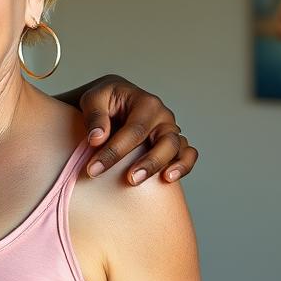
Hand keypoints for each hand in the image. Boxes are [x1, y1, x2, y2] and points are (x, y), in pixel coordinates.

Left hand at [76, 75, 197, 184]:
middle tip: (130, 179)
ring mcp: (169, 131)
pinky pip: (187, 155)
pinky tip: (167, 179)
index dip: (115, 151)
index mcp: (146, 103)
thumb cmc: (104, 101)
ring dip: (164, 166)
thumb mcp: (93, 100)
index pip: (134, 130)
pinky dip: (183, 166)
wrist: (112, 103)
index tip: (94, 169)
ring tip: (148, 180)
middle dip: (149, 162)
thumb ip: (95, 116)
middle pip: (165, 140)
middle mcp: (163, 117)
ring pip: (178, 149)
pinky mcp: (173, 145)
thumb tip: (97, 139)